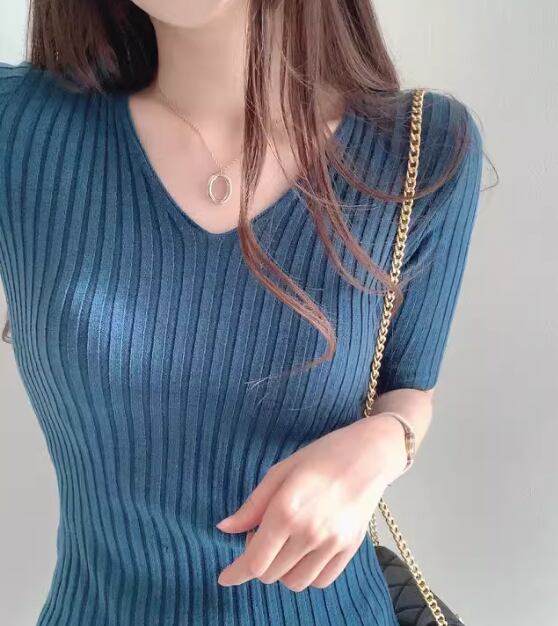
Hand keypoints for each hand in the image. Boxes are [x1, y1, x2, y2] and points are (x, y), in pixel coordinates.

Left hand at [215, 414, 406, 591]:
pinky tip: (305, 551)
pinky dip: (306, 573)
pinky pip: (320, 581)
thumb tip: (225, 528)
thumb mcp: (280, 472)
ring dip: (281, 570)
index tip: (225, 577)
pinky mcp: (350, 549)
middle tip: (264, 533)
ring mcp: (332, 544)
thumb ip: (252, 505)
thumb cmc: (320, 456)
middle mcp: (309, 533)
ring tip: (286, 542)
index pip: (254, 561)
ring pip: (294, 582)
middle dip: (258, 560)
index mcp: (286, 511)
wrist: (368, 454)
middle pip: (270, 574)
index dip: (235, 574)